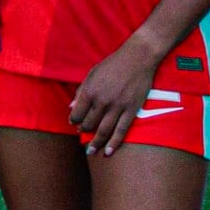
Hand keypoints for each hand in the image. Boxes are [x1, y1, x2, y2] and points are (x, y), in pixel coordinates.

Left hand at [68, 37, 163, 155]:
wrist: (138, 58)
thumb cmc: (113, 65)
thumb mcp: (92, 74)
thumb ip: (81, 91)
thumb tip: (71, 108)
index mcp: (90, 90)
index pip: (77, 114)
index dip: (74, 121)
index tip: (75, 123)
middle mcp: (102, 100)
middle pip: (89, 124)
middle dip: (84, 130)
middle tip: (83, 132)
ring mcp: (118, 106)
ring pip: (103, 130)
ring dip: (96, 143)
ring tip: (91, 152)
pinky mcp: (132, 110)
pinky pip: (121, 130)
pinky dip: (113, 143)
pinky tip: (108, 152)